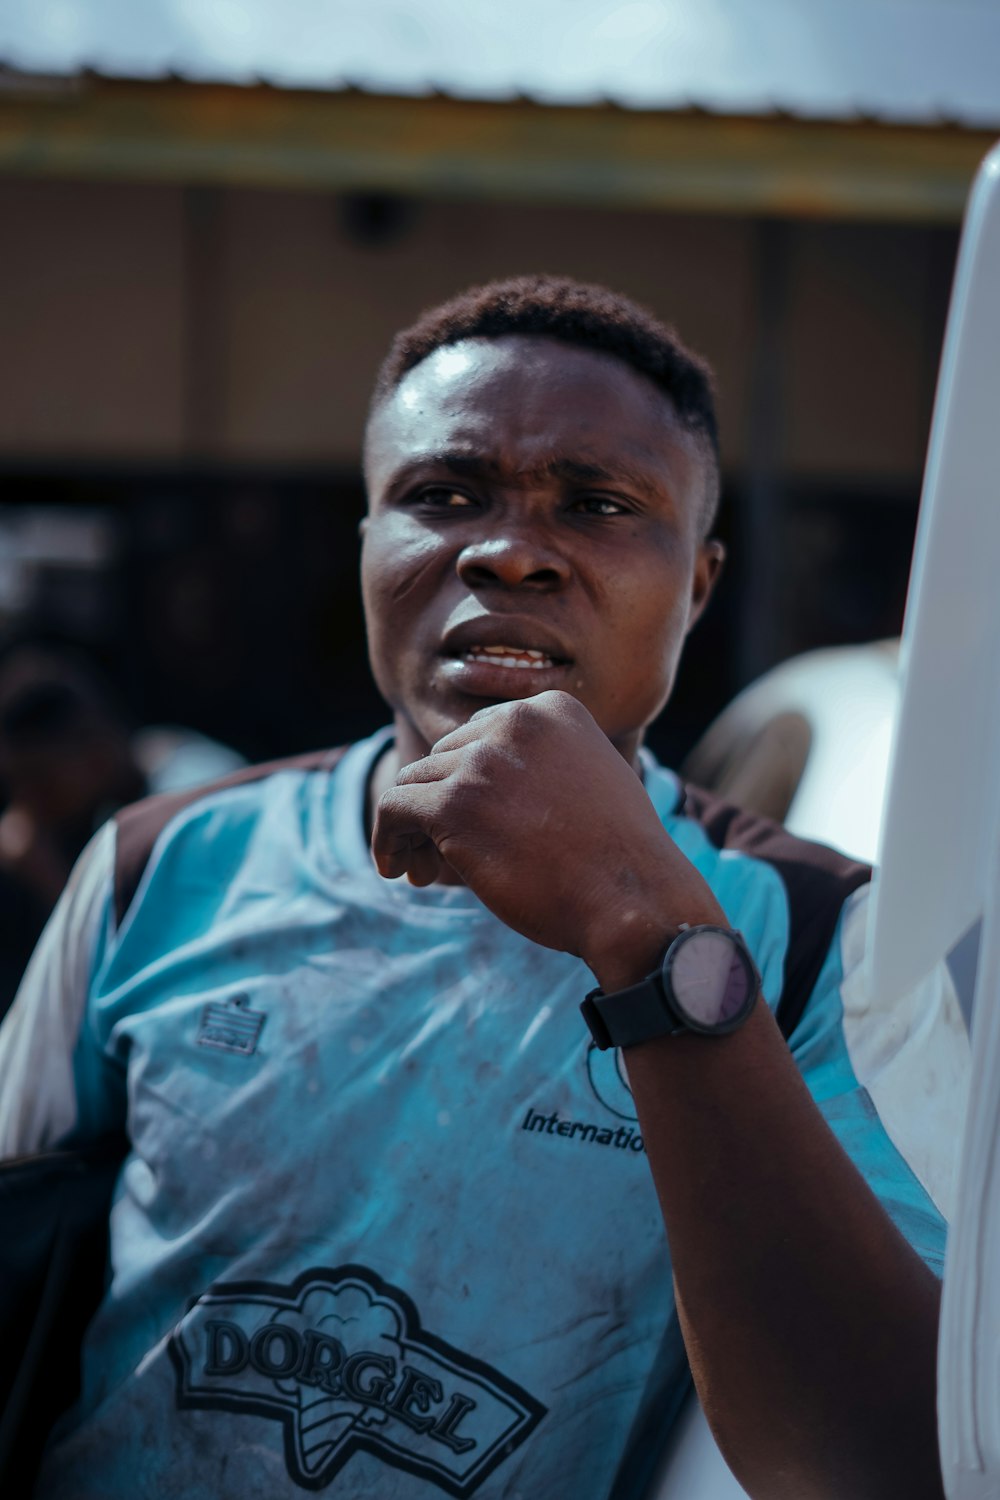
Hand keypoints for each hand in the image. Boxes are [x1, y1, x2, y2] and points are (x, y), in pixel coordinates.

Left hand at [371, 691, 725, 983]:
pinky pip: (393, 809)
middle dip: (440, 804)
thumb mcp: (590, 783)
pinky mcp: (454, 803)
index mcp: (553, 709)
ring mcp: (483, 760)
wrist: (633, 900)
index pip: (481, 735)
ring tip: (421, 871)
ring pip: (415, 783)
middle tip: (439, 857)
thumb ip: (541, 767)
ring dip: (414, 828)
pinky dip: (387, 839)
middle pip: (445, 757)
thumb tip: (483, 789)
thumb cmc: (619, 860)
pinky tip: (396, 870)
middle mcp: (515, 721)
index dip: (468, 781)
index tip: (466, 820)